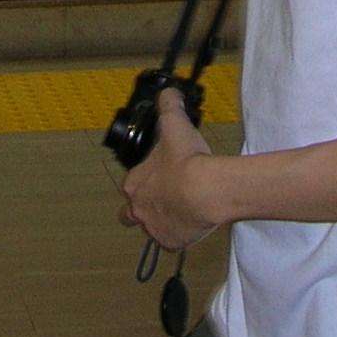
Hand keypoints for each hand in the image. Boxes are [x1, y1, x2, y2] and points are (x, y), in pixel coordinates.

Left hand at [117, 89, 220, 250]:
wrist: (207, 190)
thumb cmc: (188, 162)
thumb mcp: (175, 125)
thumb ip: (168, 107)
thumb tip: (168, 94)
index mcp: (134, 184)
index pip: (130, 185)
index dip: (143, 180)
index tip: (158, 176)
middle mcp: (138, 210)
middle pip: (129, 214)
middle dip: (141, 208)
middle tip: (161, 199)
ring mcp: (154, 229)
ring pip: (151, 228)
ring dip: (162, 220)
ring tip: (181, 210)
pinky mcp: (171, 242)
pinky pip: (171, 242)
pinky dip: (180, 234)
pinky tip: (192, 223)